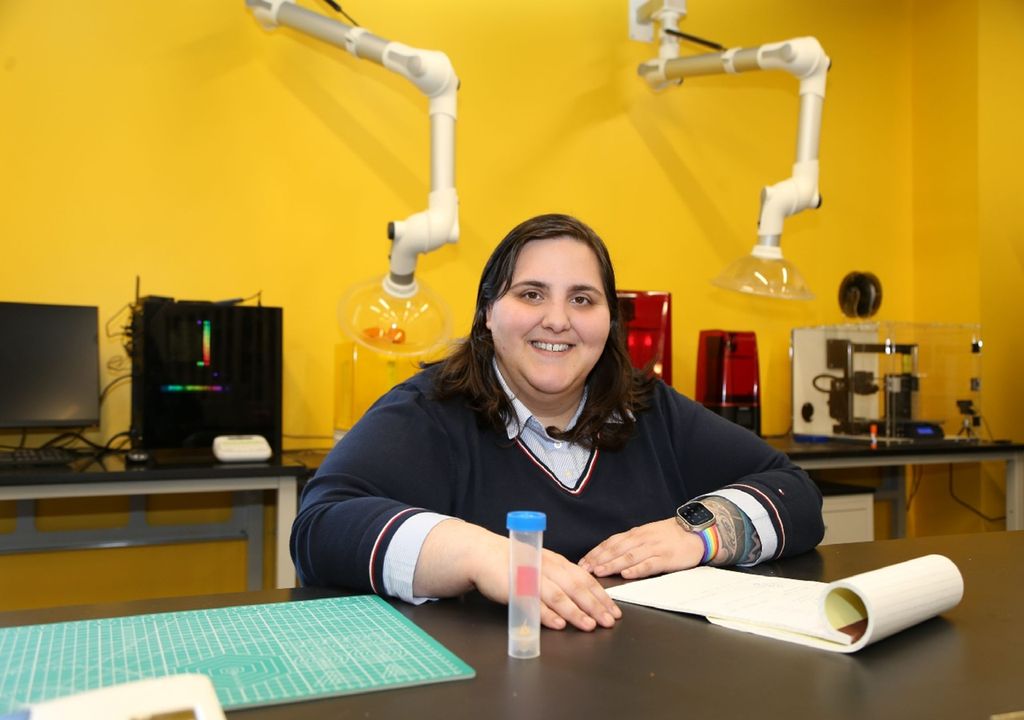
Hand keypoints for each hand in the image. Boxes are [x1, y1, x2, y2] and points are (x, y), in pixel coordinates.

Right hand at [414, 520, 620, 631]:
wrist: (483, 555)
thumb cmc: (515, 562)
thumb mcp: (543, 565)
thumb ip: (561, 578)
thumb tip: (587, 596)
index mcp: (556, 561)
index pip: (584, 578)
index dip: (600, 595)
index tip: (613, 610)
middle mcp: (546, 566)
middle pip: (575, 587)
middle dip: (594, 605)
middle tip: (608, 621)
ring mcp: (530, 576)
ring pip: (557, 595)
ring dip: (575, 612)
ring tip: (589, 625)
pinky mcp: (514, 587)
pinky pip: (533, 603)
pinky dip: (547, 614)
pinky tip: (559, 624)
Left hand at [578, 518, 703, 579]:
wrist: (695, 532)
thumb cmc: (668, 536)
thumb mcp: (646, 535)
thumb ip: (629, 543)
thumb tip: (607, 554)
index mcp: (635, 534)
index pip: (611, 542)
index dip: (595, 552)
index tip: (582, 562)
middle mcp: (642, 539)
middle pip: (616, 549)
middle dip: (598, 560)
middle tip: (584, 569)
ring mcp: (654, 548)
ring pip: (629, 556)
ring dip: (612, 564)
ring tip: (599, 572)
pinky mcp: (666, 558)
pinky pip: (649, 564)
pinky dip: (637, 569)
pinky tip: (626, 574)